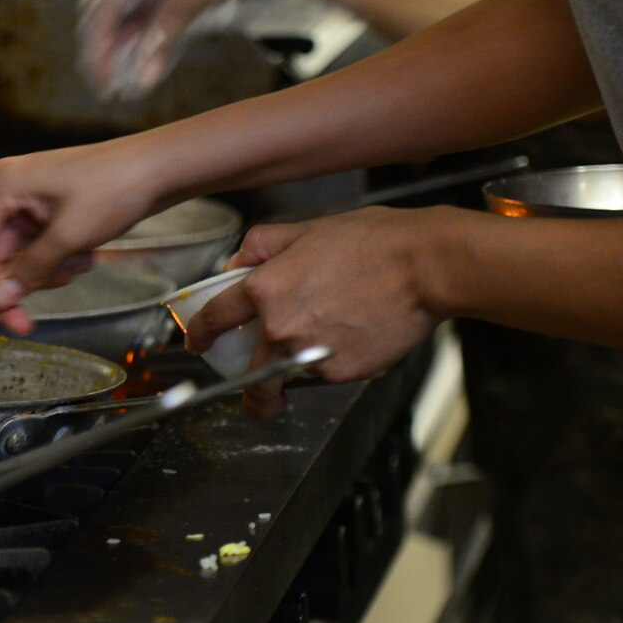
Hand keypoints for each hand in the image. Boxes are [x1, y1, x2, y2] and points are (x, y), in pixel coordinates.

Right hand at [0, 140, 167, 333]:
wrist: (158, 169)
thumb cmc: (114, 187)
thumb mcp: (68, 236)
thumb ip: (29, 270)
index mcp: (5, 186)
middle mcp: (13, 190)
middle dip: (22, 280)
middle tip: (29, 318)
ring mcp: (33, 199)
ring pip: (23, 254)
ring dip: (47, 270)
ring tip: (78, 262)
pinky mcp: (52, 208)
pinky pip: (43, 245)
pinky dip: (61, 258)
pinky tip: (85, 253)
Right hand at [81, 0, 344, 97]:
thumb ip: (162, 35)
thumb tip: (142, 71)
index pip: (103, 11)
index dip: (99, 48)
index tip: (101, 78)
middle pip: (104, 10)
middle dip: (102, 46)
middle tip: (106, 79)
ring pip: (122, 12)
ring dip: (121, 42)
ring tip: (123, 72)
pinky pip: (144, 10)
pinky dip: (141, 33)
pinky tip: (146, 54)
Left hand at [184, 208, 445, 419]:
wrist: (424, 266)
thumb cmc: (372, 242)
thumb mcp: (305, 230)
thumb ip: (260, 247)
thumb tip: (234, 265)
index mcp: (265, 290)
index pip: (216, 319)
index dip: (200, 335)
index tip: (197, 344)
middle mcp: (282, 329)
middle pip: (250, 377)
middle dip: (247, 392)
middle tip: (253, 393)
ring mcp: (312, 355)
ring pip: (290, 378)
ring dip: (292, 379)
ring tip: (311, 366)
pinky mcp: (344, 372)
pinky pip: (325, 376)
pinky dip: (329, 366)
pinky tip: (349, 342)